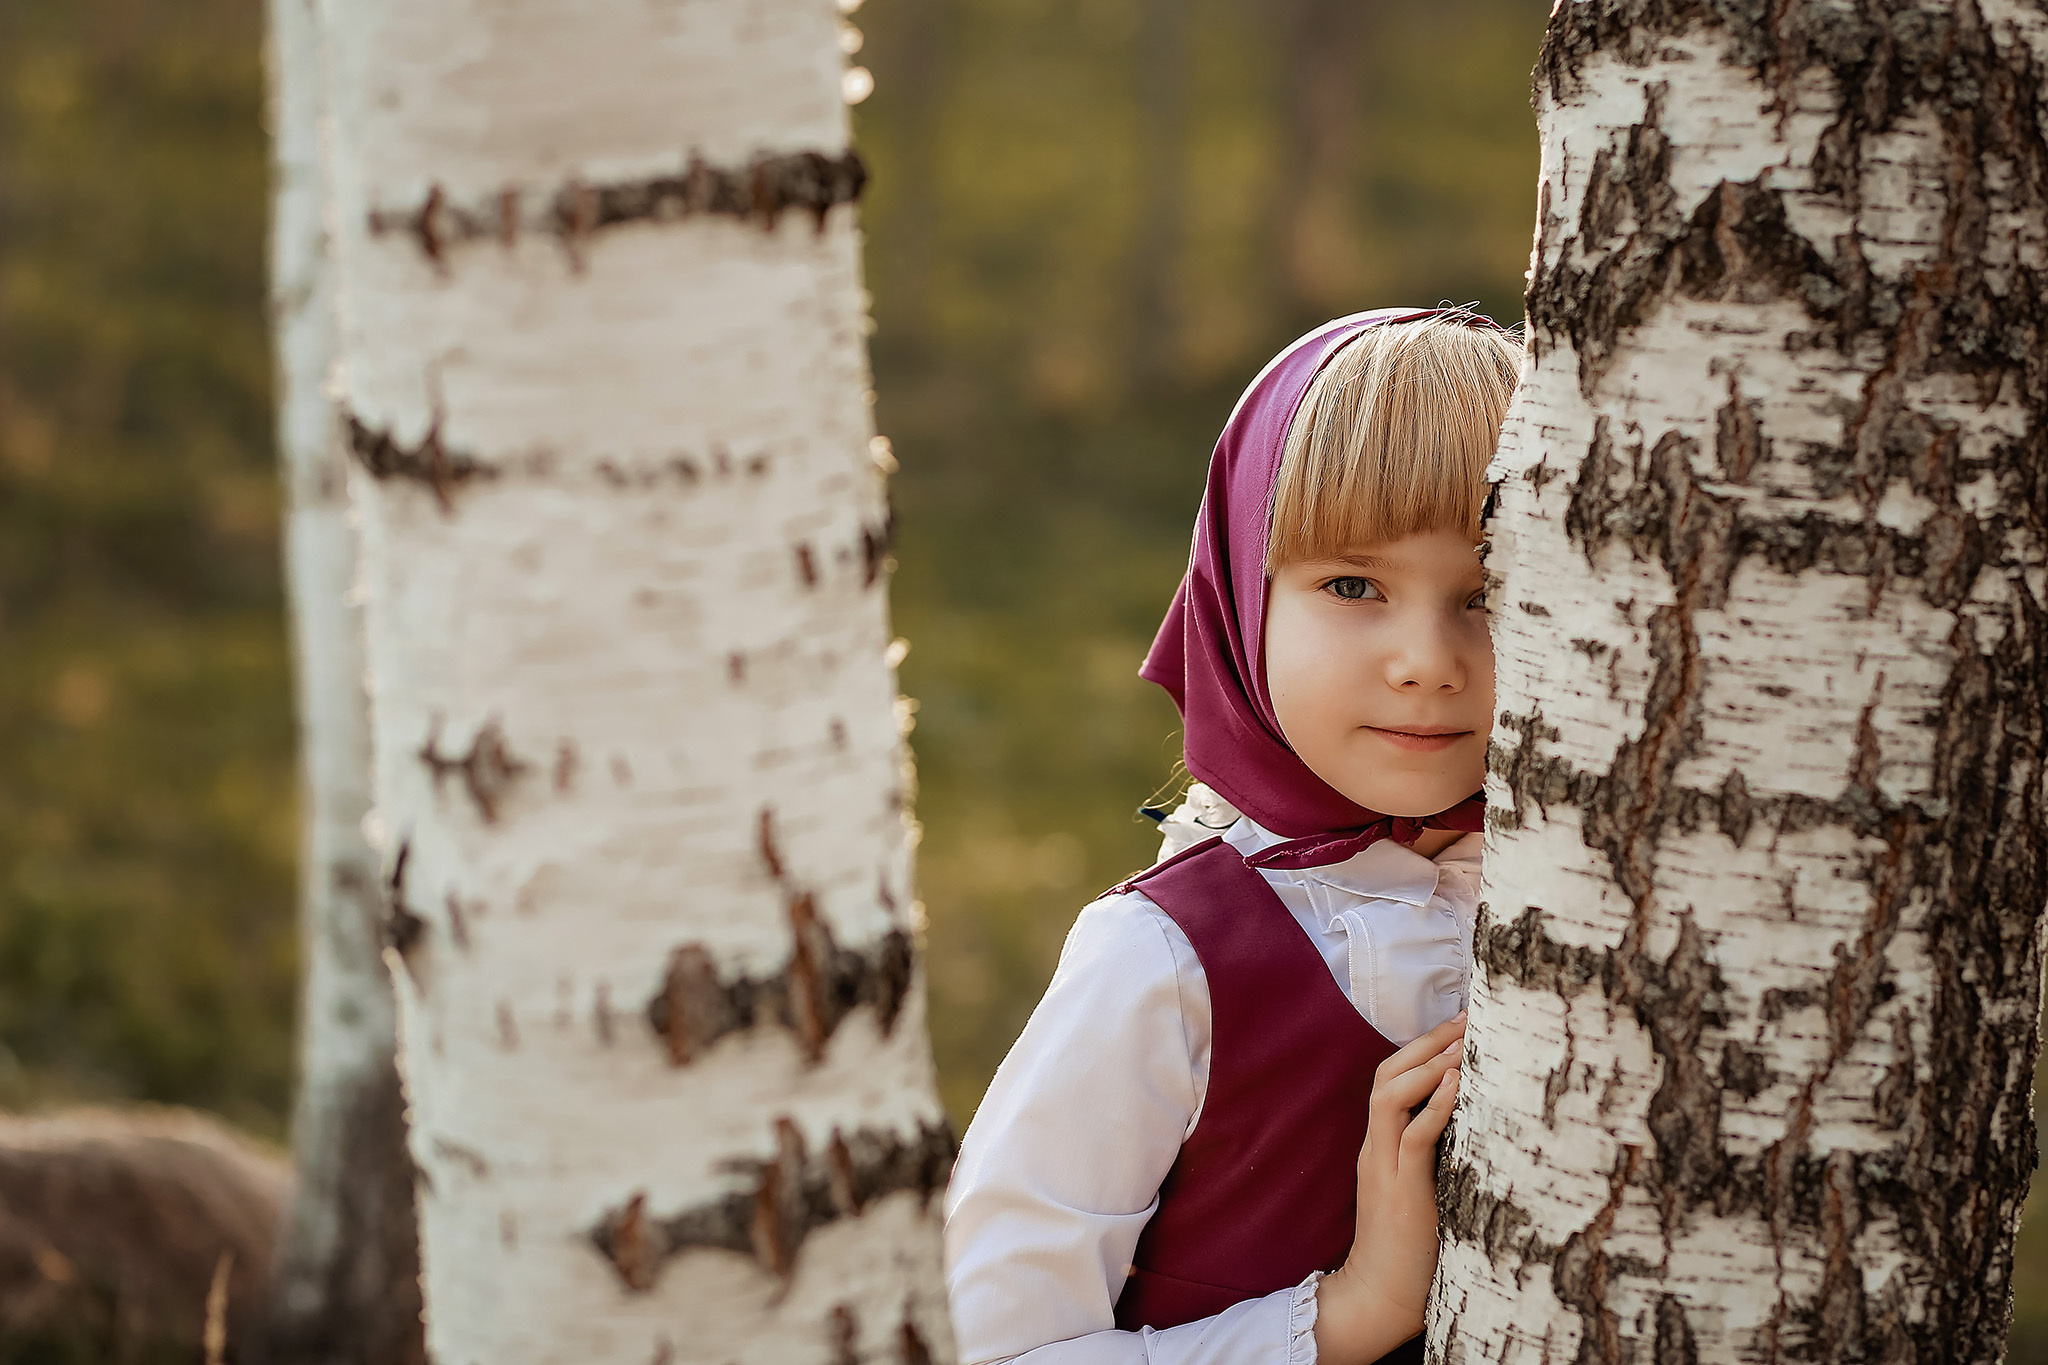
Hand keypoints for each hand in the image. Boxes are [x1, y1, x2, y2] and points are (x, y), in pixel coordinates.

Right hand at [1313, 1012, 1465, 1364]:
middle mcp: (1376, 1146)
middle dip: (1426, 1041)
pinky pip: (1413, 1136)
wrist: (1381, 1294)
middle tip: (1466, 1015)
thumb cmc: (1409, 1247)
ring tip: (1463, 1041)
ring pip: (1391, 1095)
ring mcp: (1384, 1165)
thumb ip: (1431, 1155)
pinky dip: (1435, 1106)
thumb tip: (1473, 1124)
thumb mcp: (1420, 1189)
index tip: (1459, 1025)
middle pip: (1387, 1074)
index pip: (1390, 1080)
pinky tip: (1457, 1084)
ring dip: (1428, 1064)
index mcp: (1380, 1145)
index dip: (1421, 1048)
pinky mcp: (1400, 1188)